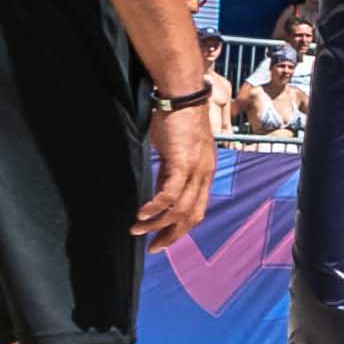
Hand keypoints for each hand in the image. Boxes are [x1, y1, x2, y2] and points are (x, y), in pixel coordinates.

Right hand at [136, 94, 217, 243]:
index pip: (198, 208)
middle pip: (192, 215)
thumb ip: (172, 171)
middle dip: (172, 235)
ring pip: (180, 208)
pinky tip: (142, 214)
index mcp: (205, 171)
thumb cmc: (177, 119)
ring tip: (138, 231)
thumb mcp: (177, 151)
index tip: (164, 239)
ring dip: (157, 224)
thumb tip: (161, 190)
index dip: (182, 227)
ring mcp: (196, 168)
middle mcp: (205, 173)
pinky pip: (169, 193)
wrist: (183, 95)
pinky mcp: (182, 162)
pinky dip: (155, 208)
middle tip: (153, 248)